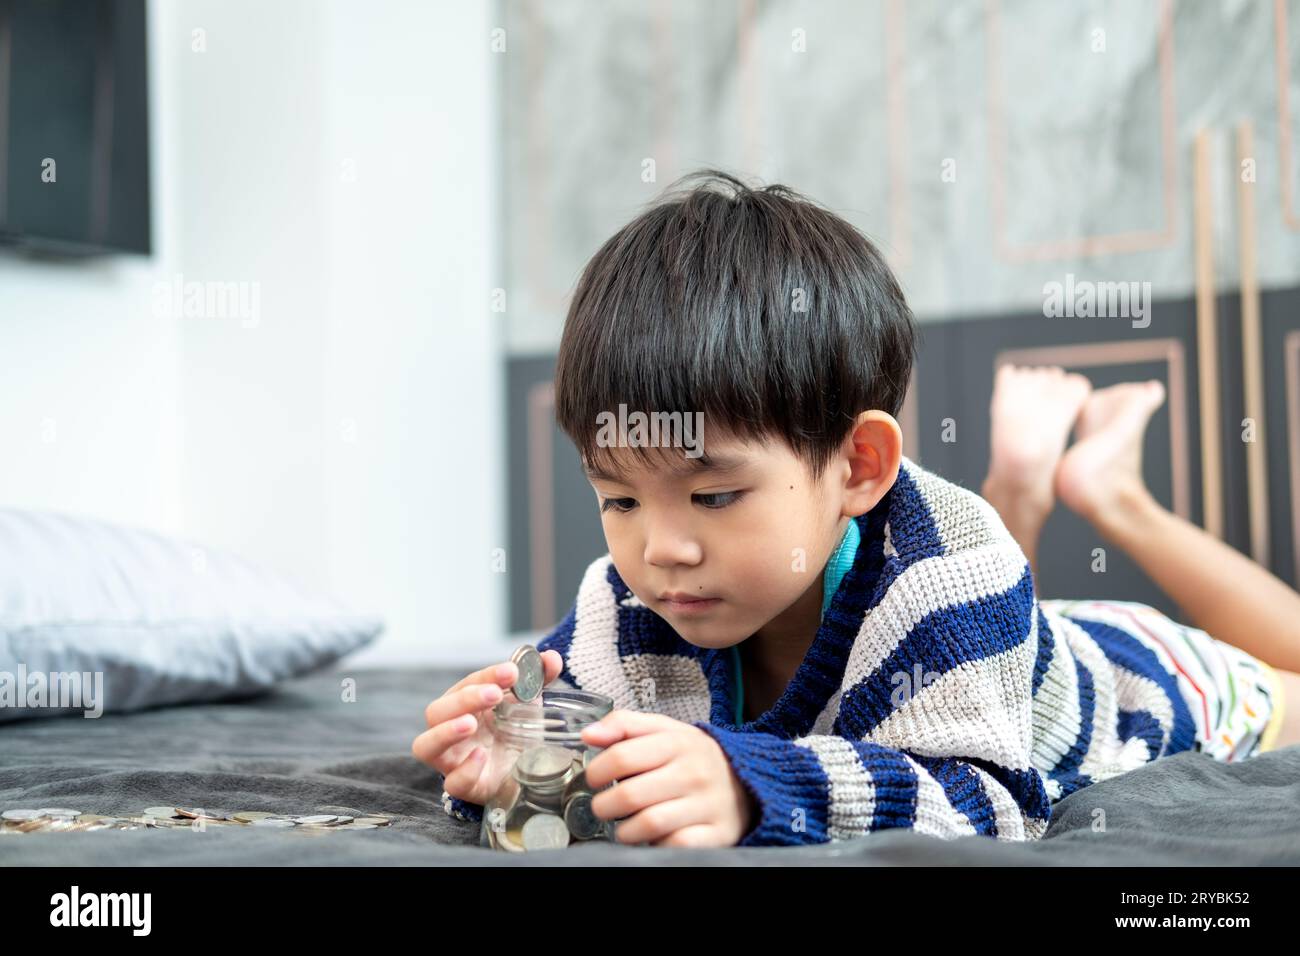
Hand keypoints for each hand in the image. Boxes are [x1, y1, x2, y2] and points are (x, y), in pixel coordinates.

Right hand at [411, 650, 564, 804]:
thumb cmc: (515, 732)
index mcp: (463, 705)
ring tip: (470, 723)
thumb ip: (539, 679)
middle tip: (494, 694)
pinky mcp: (465, 787)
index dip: (487, 676)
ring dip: (446, 732)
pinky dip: (465, 770)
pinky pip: (453, 783)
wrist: (524, 772)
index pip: (467, 684)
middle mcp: (450, 730)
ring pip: (426, 745)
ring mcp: (453, 760)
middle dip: (464, 699)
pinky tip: (481, 756)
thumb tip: (552, 658)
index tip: (511, 671)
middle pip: (437, 711)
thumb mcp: (528, 703)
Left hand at [580, 710, 756, 847]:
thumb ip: (625, 725)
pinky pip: (676, 845)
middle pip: (630, 794)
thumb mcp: (665, 730)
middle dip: (605, 805)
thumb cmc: (694, 757)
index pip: (622, 756)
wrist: (747, 780)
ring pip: (649, 824)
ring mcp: (707, 804)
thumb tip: (589, 735)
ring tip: (623, 826)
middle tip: (603, 807)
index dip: (597, 770)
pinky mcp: (717, 833)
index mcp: (677, 743)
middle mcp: (693, 772)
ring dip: (625, 831)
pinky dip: (657, 845)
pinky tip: (653, 838)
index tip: (594, 778)